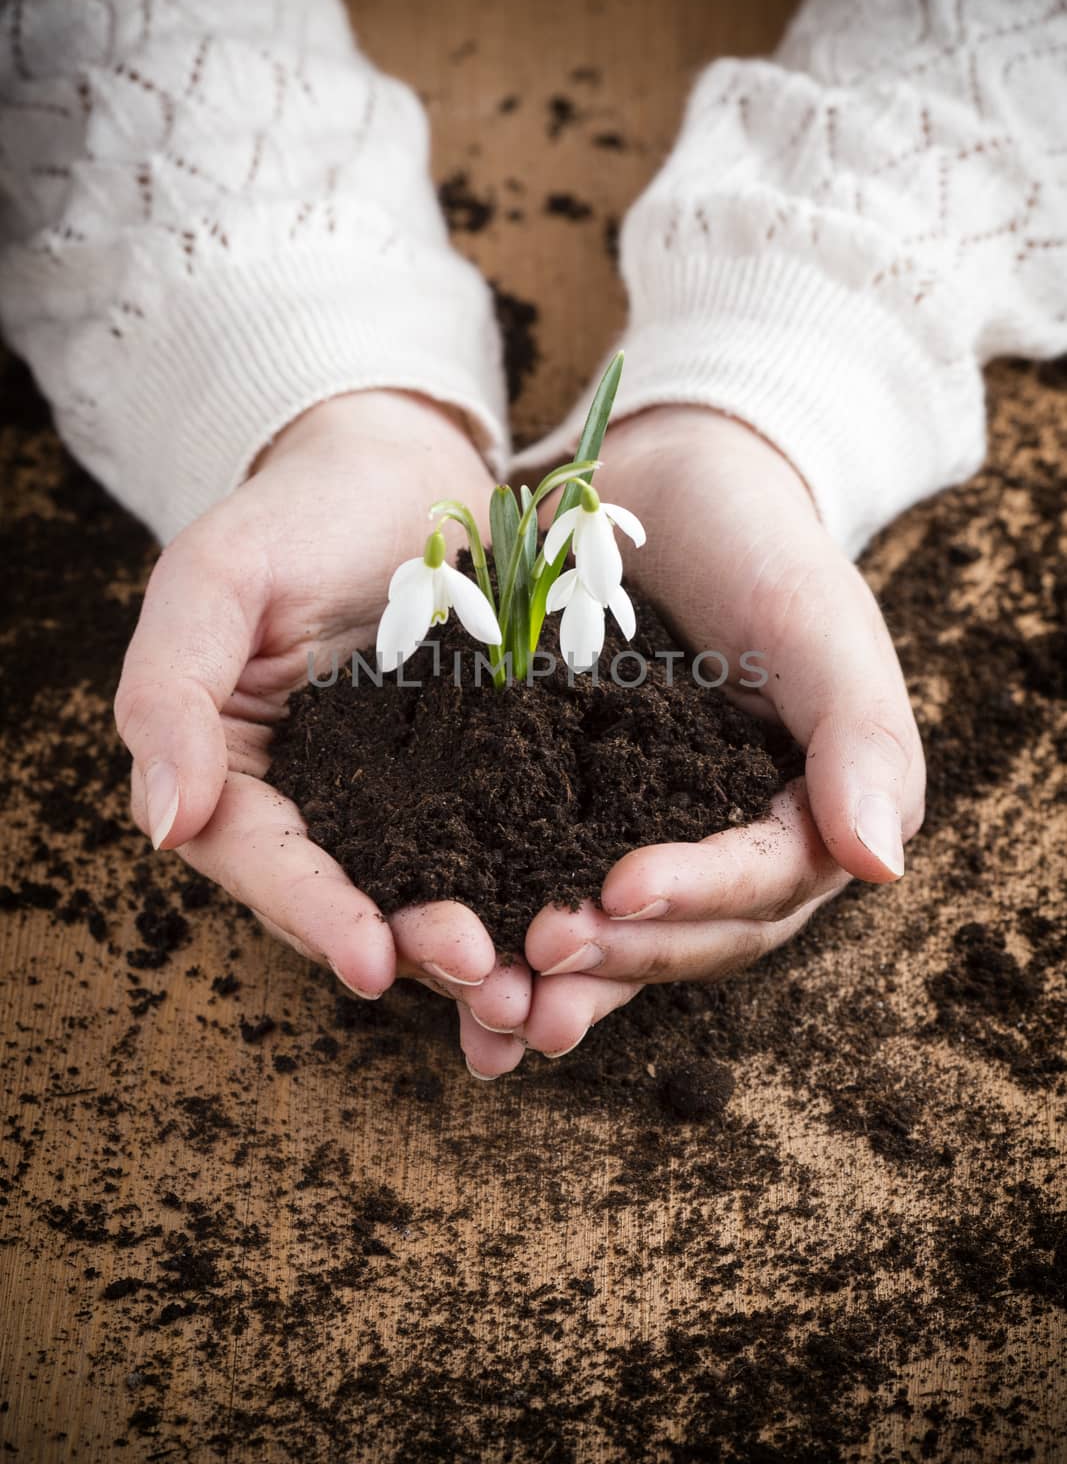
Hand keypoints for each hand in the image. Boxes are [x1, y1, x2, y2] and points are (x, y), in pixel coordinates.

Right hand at [114, 390, 530, 1069]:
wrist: (402, 467)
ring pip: (429, 889)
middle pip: (351, 895)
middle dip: (411, 946)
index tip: (369, 961)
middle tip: (478, 972)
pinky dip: (528, 891)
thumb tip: (162, 823)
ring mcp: (402, 798)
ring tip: (533, 985)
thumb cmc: (296, 511)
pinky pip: (500, 844)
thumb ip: (170, 693)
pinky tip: (576, 926)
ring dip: (477, 945)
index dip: (310, 912)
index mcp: (234, 769)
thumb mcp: (213, 578)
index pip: (260, 857)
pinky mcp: (480, 779)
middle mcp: (316, 802)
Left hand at [515, 405, 924, 1063]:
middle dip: (619, 958)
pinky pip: (551, 891)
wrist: (662, 483)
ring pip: (621, 938)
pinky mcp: (579, 821)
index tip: (618, 890)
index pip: (767, 883)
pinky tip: (455, 973)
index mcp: (815, 813)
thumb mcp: (815, 619)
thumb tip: (884, 864)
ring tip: (491, 1010)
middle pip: (691, 936)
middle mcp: (738, 845)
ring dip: (563, 981)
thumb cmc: (755, 540)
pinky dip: (510, 935)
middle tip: (539, 963)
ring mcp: (657, 838)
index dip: (698, 896)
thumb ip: (861, 734)